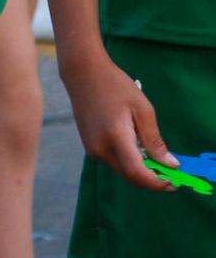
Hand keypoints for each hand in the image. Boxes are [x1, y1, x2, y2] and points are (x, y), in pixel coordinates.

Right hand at [61, 50, 178, 191]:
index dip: (156, 183)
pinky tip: (134, 144)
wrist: (83, 74)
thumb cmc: (116, 86)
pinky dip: (127, 161)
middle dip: (151, 179)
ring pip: (121, 171)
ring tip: (151, 151)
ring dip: (139, 169)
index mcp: (115, 138)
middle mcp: (100, 149)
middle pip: (130, 177)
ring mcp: (92, 150)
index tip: (173, 182)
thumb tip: (170, 165)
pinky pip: (113, 162)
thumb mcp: (143, 110)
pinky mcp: (90, 147)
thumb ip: (155, 141)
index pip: (137, 173)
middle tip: (168, 170)